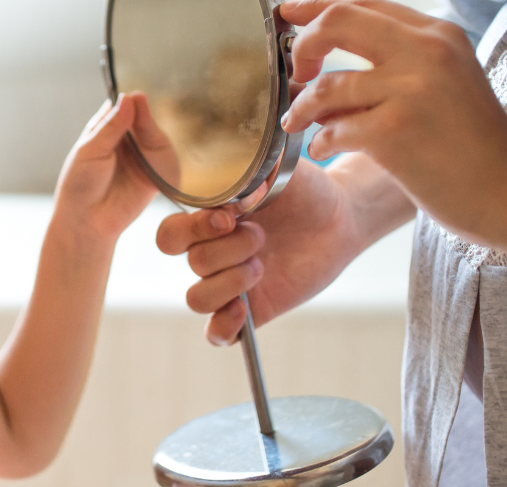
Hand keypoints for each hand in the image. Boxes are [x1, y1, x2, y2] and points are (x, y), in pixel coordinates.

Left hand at [53, 91, 171, 241]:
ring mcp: (142, 156)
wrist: (87, 221)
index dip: (129, 100)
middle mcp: (126, 140)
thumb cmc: (79, 184)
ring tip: (146, 127)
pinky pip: (166, 158)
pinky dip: (166, 150)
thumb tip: (128, 98)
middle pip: (141, 118)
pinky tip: (159, 146)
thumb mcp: (91, 150)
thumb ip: (111, 126)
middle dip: (143, 113)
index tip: (133, 96)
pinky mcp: (155, 174)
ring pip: (155, 135)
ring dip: (153, 129)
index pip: (121, 106)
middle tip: (141, 106)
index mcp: (105, 129)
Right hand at [156, 161, 372, 344]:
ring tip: (260, 267)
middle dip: (228, 250)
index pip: (169, 235)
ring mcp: (229, 283)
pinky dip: (222, 327)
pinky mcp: (251, 310)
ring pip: (197, 299)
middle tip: (261, 235)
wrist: (337, 215)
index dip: (193, 229)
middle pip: (193, 263)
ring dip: (228, 283)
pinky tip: (243, 310)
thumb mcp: (274, 171)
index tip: (229, 218)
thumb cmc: (302, 189)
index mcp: (205, 222)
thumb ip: (247, 172)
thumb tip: (228, 184)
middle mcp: (212, 253)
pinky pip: (216, 334)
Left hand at [278, 0, 506, 240]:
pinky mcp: (394, 131)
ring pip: (326, 85)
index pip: (363, 5)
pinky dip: (319, 140)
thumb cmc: (474, 144)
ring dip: (302, 108)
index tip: (289, 16)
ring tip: (299, 123)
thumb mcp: (447, 81)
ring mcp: (410, 90)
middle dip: (303, 45)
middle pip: (336, 22)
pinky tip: (322, 149)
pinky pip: (332, 128)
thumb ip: (397, 61)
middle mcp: (425, 52)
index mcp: (437, 34)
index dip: (316, 8)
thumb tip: (321, 65)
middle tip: (296, 73)